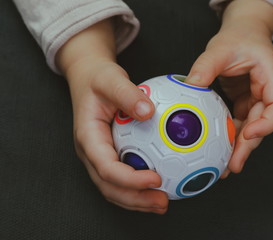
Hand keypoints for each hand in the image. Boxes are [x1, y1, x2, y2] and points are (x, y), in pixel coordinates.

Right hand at [56, 20, 167, 213]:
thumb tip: (149, 111)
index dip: (129, 179)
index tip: (155, 179)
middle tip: (162, 202)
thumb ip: (127, 94)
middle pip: (109, 187)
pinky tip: (160, 187)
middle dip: (135, 199)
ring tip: (162, 203)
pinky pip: (123, 178)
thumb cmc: (98, 78)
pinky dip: (139, 189)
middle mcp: (91, 152)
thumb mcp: (110, 79)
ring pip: (114, 189)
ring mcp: (98, 157)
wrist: (88, 77)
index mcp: (87, 137)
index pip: (106, 167)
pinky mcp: (109, 155)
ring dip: (138, 200)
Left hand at [186, 0, 272, 174]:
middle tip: (232, 165)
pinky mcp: (246, 103)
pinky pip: (239, 124)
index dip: (267, 124)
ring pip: (251, 128)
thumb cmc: (239, 38)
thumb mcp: (221, 48)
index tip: (248, 134)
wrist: (243, 34)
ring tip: (223, 166)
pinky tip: (217, 149)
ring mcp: (258, 100)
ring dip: (238, 147)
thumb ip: (206, 66)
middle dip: (248, 146)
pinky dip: (230, 137)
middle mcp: (269, 93)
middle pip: (263, 124)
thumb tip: (190, 87)